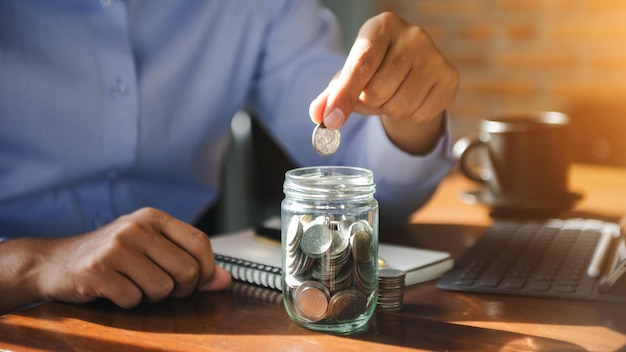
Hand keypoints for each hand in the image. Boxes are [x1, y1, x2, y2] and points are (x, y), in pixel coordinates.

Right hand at [11, 207, 230, 309]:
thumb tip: (225, 280)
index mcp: (153, 217)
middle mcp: (136, 227)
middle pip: (186, 270)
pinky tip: (115, 290)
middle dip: (181, 289)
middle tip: (163, 288)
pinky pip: (133, 299)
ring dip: (152, 297)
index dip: (206, 269)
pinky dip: (128, 303)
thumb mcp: (151, 249)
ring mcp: (115, 248)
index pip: (200, 242)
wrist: (55, 262)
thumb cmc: (111, 256)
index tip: (197, 281)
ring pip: (162, 288)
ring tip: (135, 285)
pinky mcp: (97, 271)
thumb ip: (189, 260)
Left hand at [309, 12, 458, 154]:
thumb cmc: (374, 72)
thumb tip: (318, 115)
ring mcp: (435, 55)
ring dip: (389, 111)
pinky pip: (421, 114)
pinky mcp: (449, 77)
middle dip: (368, 103)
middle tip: (371, 96)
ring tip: (391, 96)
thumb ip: (331, 96)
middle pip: (378, 91)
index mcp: (382, 26)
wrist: (410, 73)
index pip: (361, 65)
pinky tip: (410, 99)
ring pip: (401, 106)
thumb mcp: (349, 78)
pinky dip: (410, 116)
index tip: (331, 120)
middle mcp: (413, 35)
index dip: (344, 96)